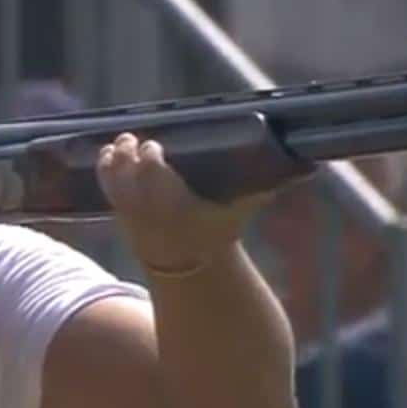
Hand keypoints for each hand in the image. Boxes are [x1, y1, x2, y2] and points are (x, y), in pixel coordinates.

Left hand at [96, 132, 274, 270]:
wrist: (192, 268)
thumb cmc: (218, 234)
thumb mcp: (237, 213)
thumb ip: (259, 188)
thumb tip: (301, 165)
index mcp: (177, 207)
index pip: (154, 176)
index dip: (150, 157)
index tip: (154, 145)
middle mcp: (151, 212)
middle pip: (128, 177)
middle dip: (126, 155)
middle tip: (131, 139)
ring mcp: (134, 216)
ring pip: (114, 184)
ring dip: (112, 162)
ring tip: (116, 145)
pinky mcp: (123, 217)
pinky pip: (108, 191)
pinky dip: (105, 172)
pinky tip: (106, 155)